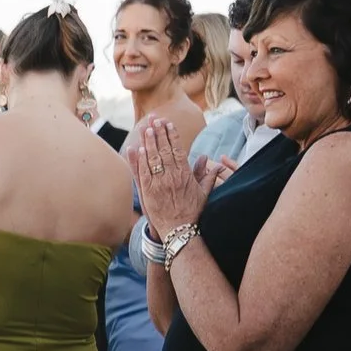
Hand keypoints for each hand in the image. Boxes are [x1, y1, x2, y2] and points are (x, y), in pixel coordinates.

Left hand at [128, 116, 216, 237]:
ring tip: (146, 128)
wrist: (179, 230)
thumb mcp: (203, 193)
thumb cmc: (192, 212)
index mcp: (185, 175)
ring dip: (149, 142)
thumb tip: (213, 161)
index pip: (177, 149)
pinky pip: (143, 172)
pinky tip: (138, 148)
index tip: (168, 124)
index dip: (172, 135)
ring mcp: (159, 183)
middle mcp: (171, 176)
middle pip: (164, 150)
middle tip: (155, 119)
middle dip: (159, 133)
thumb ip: (207, 175)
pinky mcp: (148, 191)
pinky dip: (140, 159)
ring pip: (152, 158)